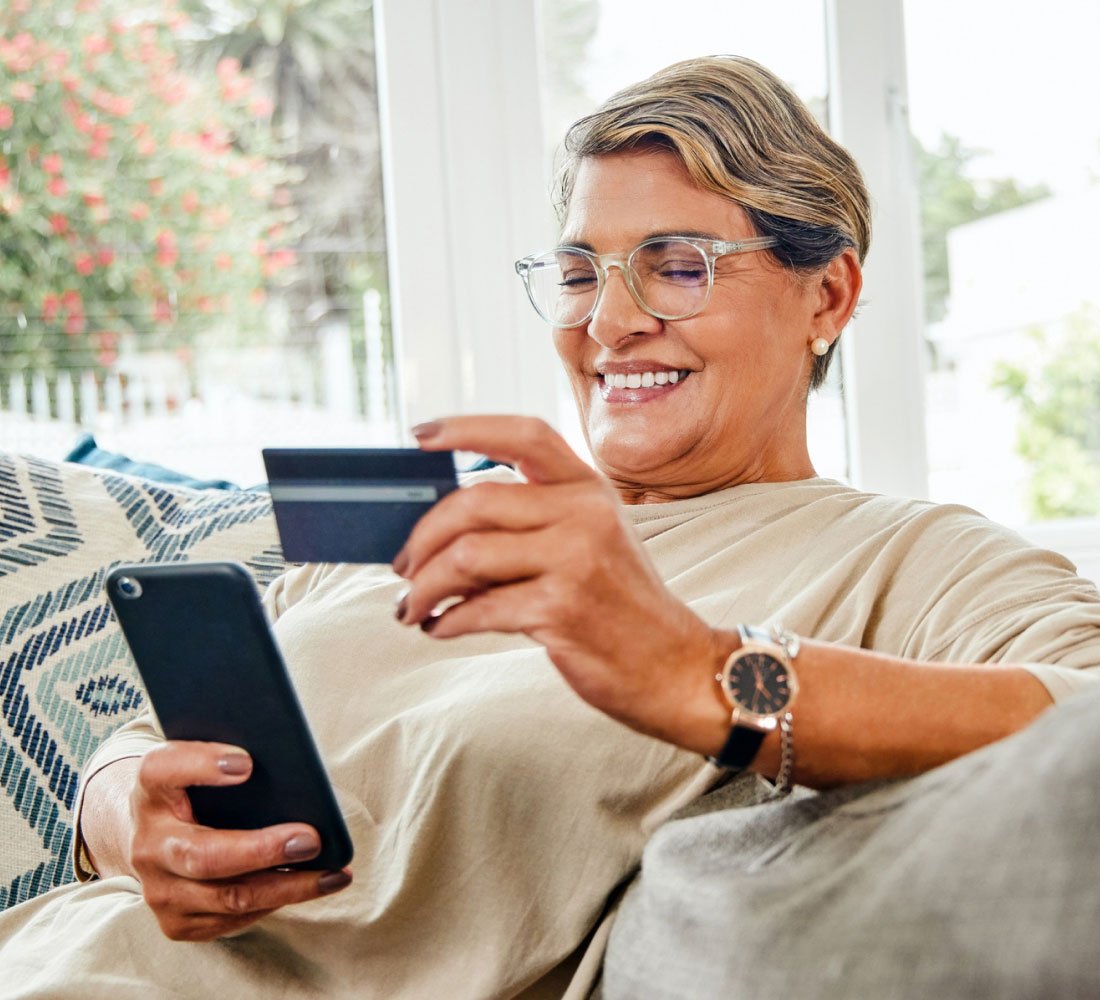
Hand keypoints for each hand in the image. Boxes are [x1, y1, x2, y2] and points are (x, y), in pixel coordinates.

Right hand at [125, 741, 351, 940]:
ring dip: (287, 887)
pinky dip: (275, 903)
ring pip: (227, 897)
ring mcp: (159, 889)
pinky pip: (232, 919)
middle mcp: (148, 843)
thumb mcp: (203, 765)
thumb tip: (295, 770)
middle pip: (201, 854)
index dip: (201, 764)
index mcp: (152, 789)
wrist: (155, 837)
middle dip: (262, 850)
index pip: (164, 768)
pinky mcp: (177, 923)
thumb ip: (234, 759)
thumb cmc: (197, 792)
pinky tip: (309, 887)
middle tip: (311, 839)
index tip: (246, 762)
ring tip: (333, 874)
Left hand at [393, 415, 730, 754]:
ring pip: (467, 556)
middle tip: (403, 567)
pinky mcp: (563, 609)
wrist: (673, 666)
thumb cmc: (620, 606)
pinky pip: (479, 608)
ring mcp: (577, 560)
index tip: (419, 436)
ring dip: (424, 586)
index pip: (524, 436)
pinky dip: (447, 620)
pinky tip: (440, 628)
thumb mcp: (591, 543)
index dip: (467, 428)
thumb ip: (531, 524)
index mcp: (590, 489)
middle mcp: (586, 514)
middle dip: (423, 537)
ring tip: (413, 607)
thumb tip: (442, 534)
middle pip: (475, 502)